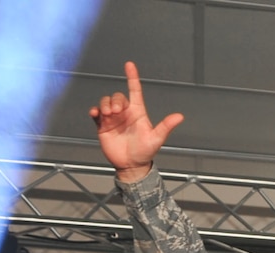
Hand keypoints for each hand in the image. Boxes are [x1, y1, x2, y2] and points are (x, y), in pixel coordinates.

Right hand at [89, 61, 183, 184]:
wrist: (132, 166)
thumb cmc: (146, 151)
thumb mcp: (157, 138)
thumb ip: (166, 126)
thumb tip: (180, 116)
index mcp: (138, 112)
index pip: (135, 90)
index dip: (132, 77)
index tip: (129, 65)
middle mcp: (125, 112)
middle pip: (118, 96)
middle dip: (115, 100)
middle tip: (117, 112)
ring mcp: (113, 119)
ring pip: (106, 102)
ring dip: (105, 104)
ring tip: (108, 114)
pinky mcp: (103, 126)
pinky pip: (96, 114)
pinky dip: (95, 111)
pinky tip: (96, 114)